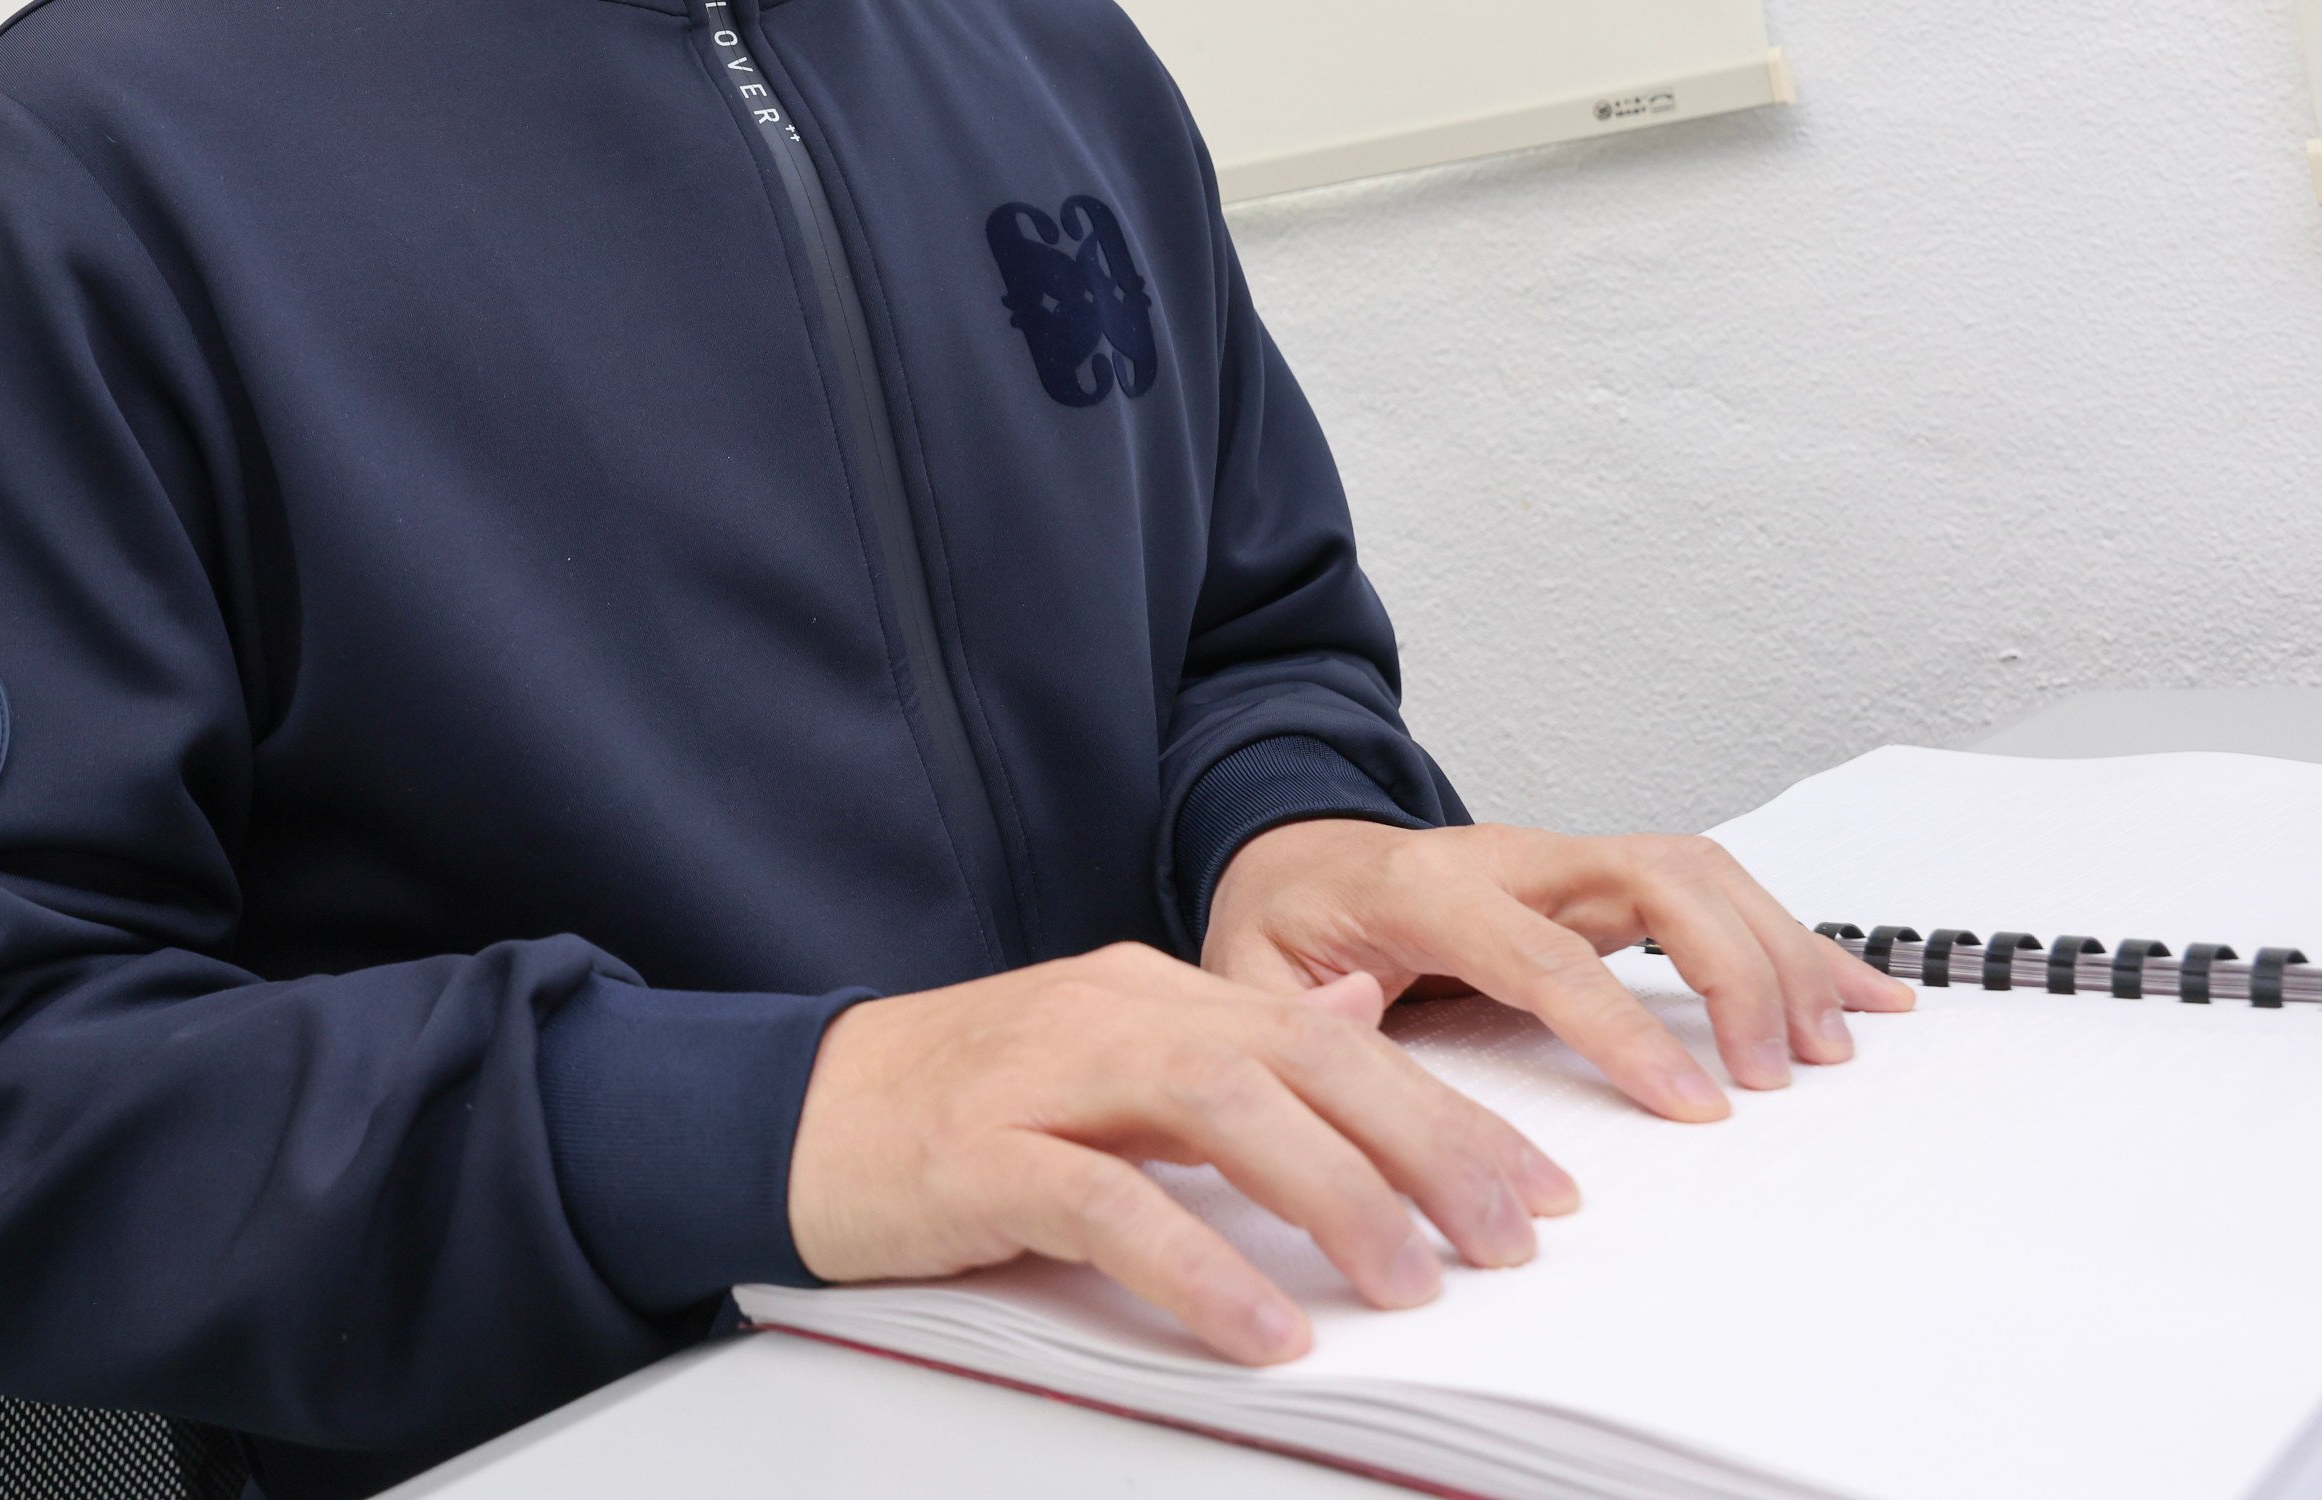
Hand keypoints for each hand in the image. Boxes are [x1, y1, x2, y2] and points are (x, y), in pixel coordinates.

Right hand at [786, 943, 1579, 1363]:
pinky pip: (1107, 1204)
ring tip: (1414, 1285)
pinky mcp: (978, 1152)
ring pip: (1223, 1107)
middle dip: (1429, 1145)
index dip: (1448, 1110)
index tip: (1543, 1190)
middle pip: (1304, 1055)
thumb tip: (1357, 1015)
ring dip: (1334, 1195)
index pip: (1335, 1036)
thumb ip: (1229, 1041)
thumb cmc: (947, 1104)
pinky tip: (1263, 1330)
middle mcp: (1113, 1011)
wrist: (778, 1108)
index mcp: (1152, 992)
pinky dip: (1197, 1265)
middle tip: (1516, 1239)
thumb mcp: (1105, 1056)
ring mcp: (1043, 1074)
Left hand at [1204, 820, 1914, 1120]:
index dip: (1624, 1026)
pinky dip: (1787, 939)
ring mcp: (1561, 861)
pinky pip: (1708, 892)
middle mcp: (1510, 856)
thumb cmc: (1279, 921)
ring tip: (1833, 1045)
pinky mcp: (1596, 882)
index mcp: (1423, 886)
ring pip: (1697, 870)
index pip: (1544, 951)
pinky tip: (1856, 991)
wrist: (1286, 855)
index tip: (1695, 1104)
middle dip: (1733, 967)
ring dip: (1777, 948)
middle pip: (1654, 875)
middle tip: (1777, 1074)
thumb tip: (1362, 1016)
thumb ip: (1294, 1007)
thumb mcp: (1246, 972)